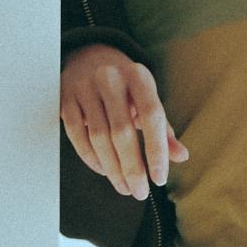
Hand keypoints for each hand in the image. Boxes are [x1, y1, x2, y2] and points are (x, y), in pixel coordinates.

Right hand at [60, 44, 188, 199]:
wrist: (89, 56)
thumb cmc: (125, 84)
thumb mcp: (148, 97)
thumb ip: (164, 128)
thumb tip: (181, 156)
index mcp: (139, 77)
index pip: (151, 116)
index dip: (157, 150)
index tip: (159, 178)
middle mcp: (111, 79)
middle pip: (122, 132)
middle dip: (132, 168)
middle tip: (139, 191)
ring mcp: (85, 88)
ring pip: (98, 137)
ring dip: (112, 168)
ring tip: (124, 186)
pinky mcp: (66, 99)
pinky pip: (76, 135)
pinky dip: (90, 158)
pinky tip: (103, 171)